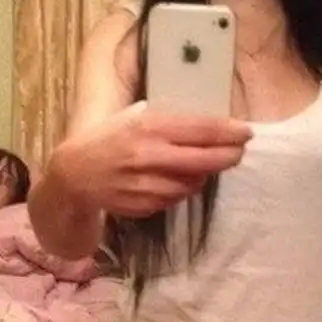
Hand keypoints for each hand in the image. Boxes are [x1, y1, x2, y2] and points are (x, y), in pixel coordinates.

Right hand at [49, 103, 252, 217]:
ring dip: (204, 175)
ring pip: (193, 184)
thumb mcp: (134, 115)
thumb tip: (211, 123)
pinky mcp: (143, 205)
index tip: (246, 132)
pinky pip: (175, 199)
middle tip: (239, 152)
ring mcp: (146, 184)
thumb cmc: (109, 137)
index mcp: (149, 126)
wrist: (75, 173)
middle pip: (205, 160)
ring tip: (204, 165)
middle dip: (228, 156)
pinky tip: (176, 180)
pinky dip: (182, 190)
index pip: (201, 129)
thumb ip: (168, 119)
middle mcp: (149, 155)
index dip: (229, 132)